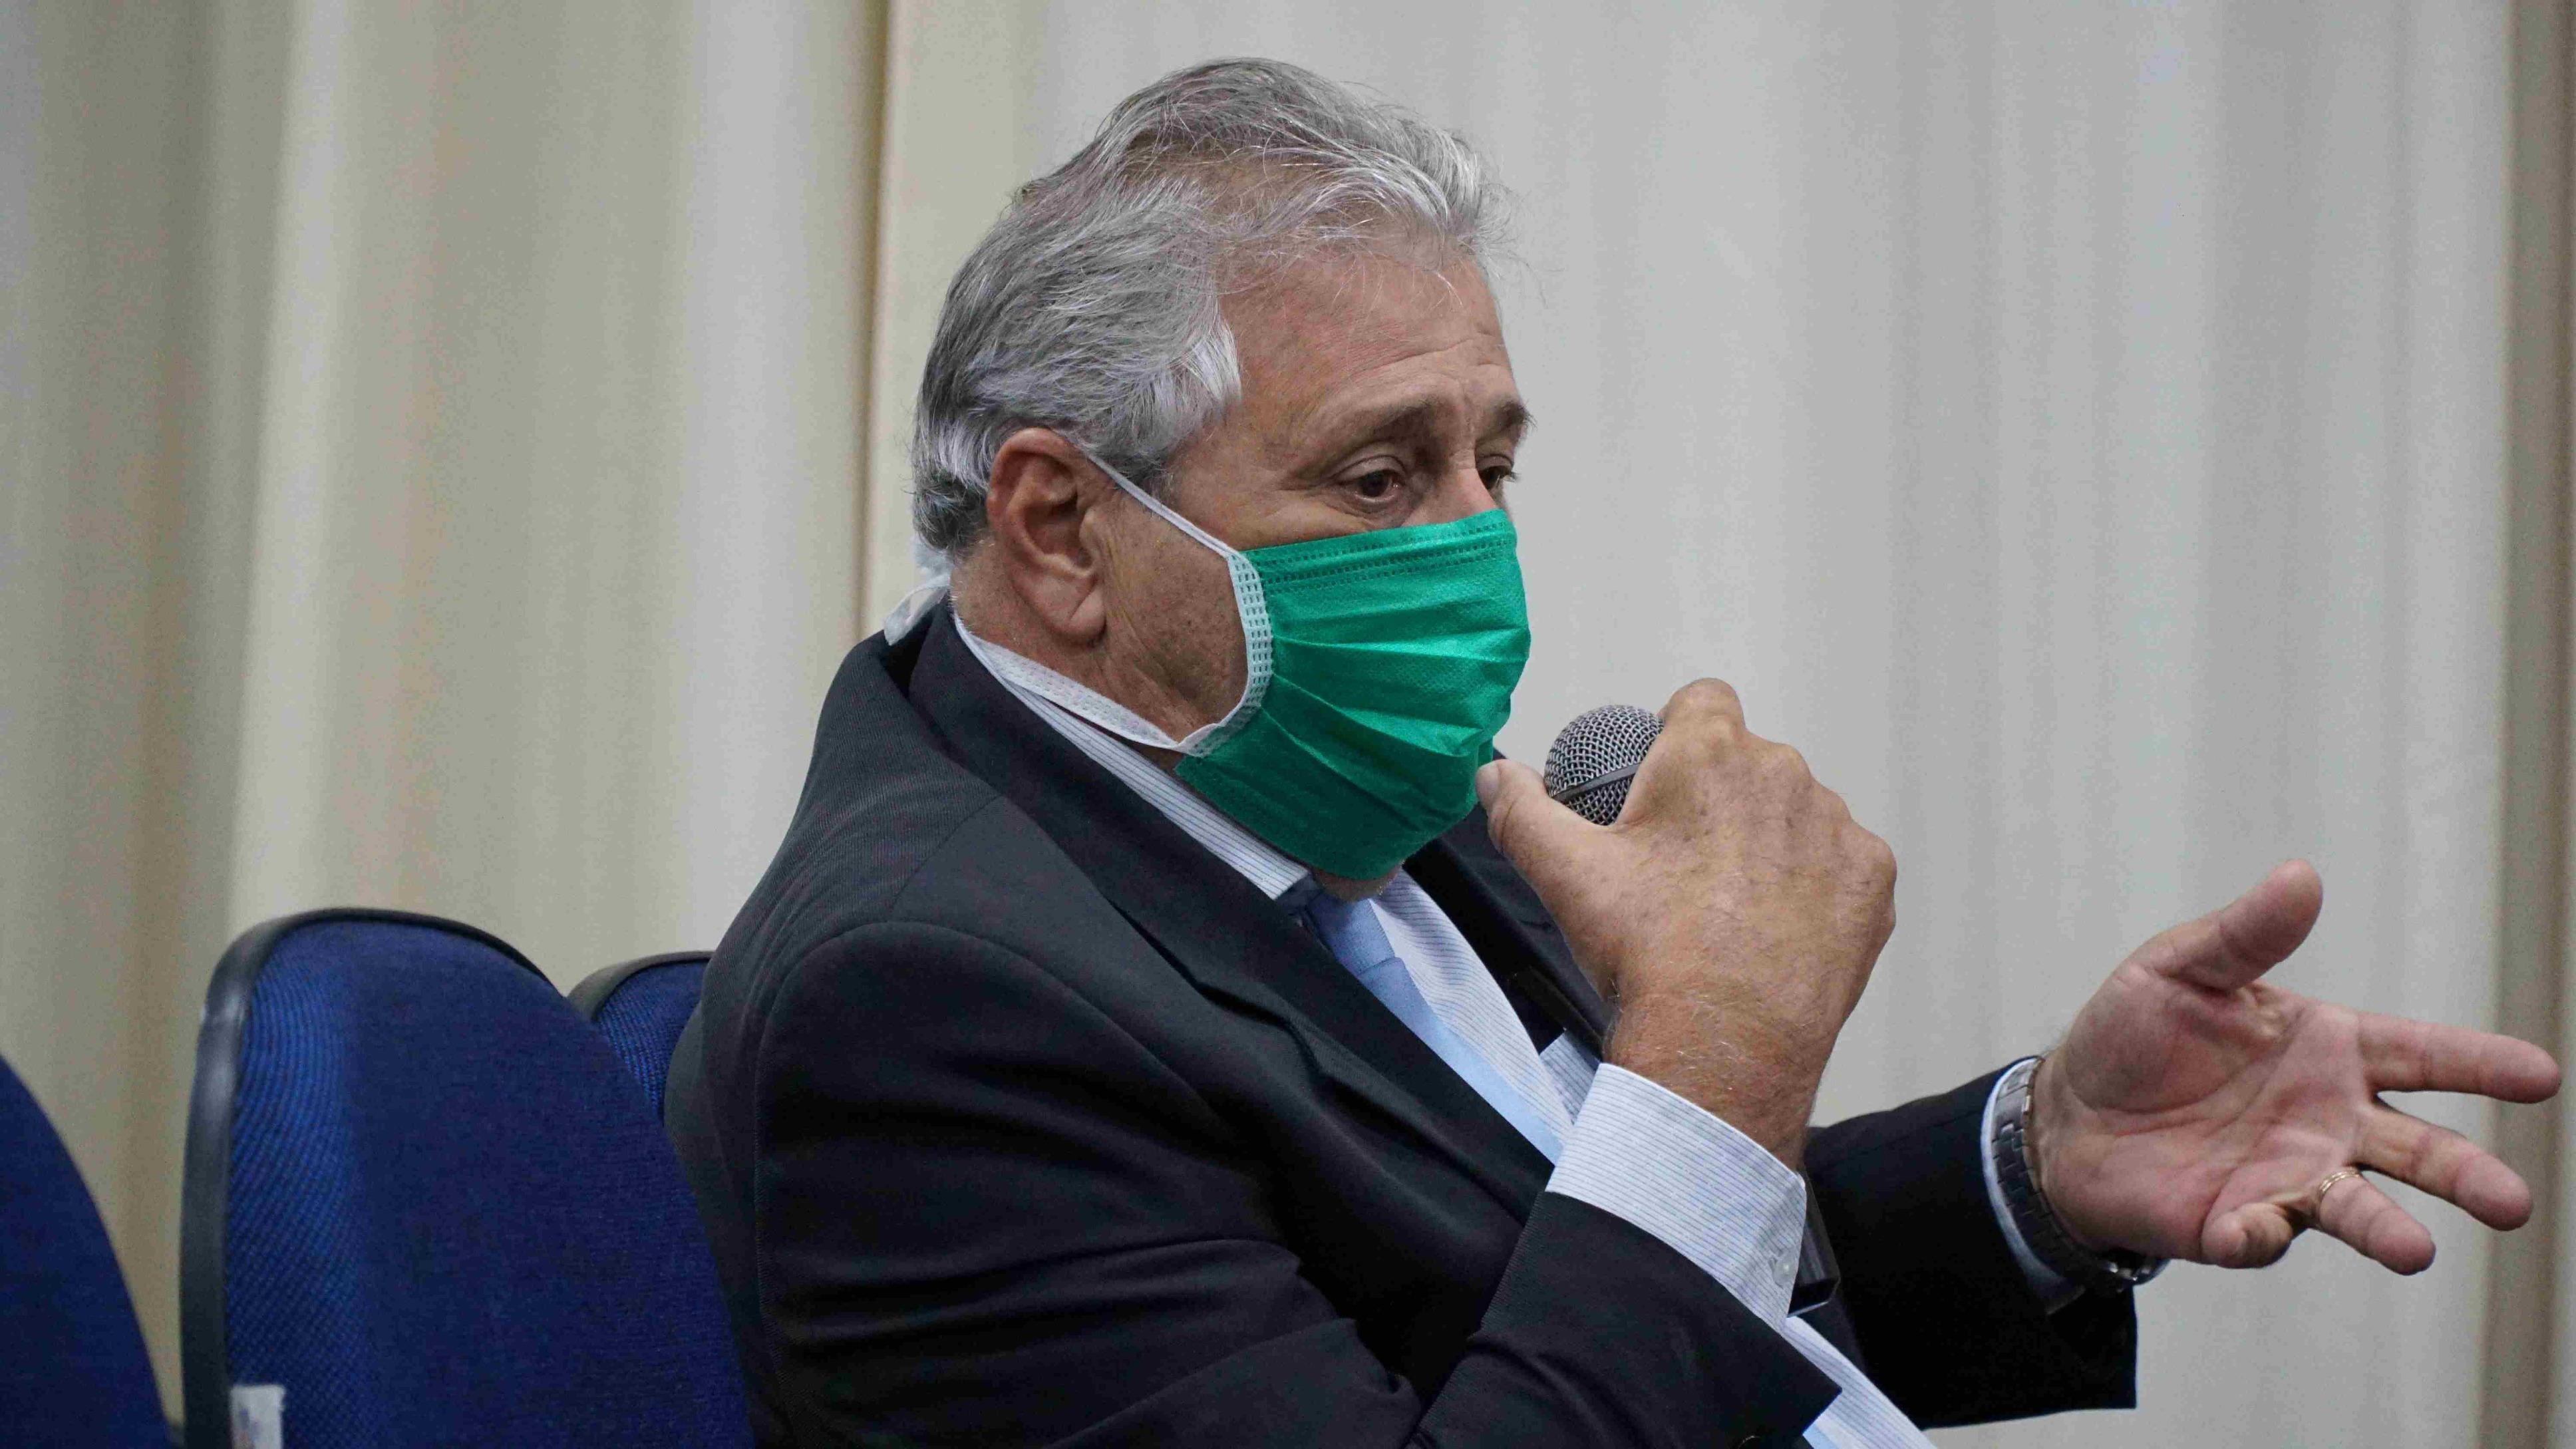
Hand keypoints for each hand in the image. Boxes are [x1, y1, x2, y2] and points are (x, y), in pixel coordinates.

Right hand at [1476, 679, 1896, 1167]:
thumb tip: (1494, 774)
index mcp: (1710, 754)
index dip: (1677, 732)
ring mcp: (1836, 827)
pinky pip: (1840, 862)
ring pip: (1797, 812)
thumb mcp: (1562, 874)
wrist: (1723, 1044)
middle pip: (1749, 762)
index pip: (1701, 700)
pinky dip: (1815, 885)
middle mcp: (1784, 774)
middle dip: (1721, 797)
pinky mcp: (1871, 880)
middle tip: (1684, 863)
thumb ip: (1520, 810)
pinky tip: (1779, 927)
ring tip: (1733, 903)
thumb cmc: (1647, 952)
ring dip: (1771, 838)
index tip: (1660, 784)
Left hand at [2031, 860, 2561, 1272]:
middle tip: (2513, 1202)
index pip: (2422, 1054)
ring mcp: (2290, 1177)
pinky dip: (2259, 1234)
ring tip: (2418, 1250)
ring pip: (2359, 1208)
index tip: (2541, 1074)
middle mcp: (2329, 1121)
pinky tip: (2246, 1228)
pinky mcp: (2237, 1222)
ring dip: (2389, 1230)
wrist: (2069, 1111)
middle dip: (2467, 1174)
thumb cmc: (2136, 1034)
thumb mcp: (2180, 969)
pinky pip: (2260, 1234)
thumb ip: (2245, 934)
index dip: (2481, 1063)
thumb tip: (2301, 876)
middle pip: (2418, 1149)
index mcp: (2330, 1049)